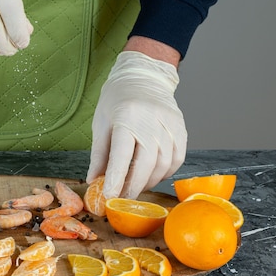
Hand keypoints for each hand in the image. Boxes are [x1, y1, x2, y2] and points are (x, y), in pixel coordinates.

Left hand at [86, 50, 186, 198]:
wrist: (143, 76)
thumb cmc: (117, 100)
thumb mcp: (101, 123)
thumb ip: (99, 154)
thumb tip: (94, 180)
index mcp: (126, 117)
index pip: (122, 154)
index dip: (116, 178)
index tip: (110, 196)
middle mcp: (151, 121)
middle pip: (146, 163)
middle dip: (134, 186)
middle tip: (124, 198)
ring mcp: (169, 124)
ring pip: (163, 164)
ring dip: (149, 181)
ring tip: (136, 187)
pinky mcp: (181, 129)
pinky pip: (176, 159)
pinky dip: (164, 173)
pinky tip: (152, 175)